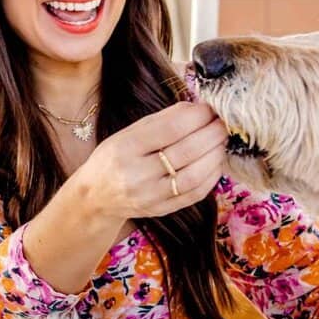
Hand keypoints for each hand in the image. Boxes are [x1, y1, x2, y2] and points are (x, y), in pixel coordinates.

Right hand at [69, 101, 226, 219]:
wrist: (95, 197)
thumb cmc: (114, 157)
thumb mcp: (128, 133)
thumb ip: (162, 120)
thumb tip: (198, 107)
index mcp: (126, 147)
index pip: (170, 128)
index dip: (197, 116)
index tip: (210, 108)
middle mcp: (137, 174)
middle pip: (186, 151)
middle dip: (212, 133)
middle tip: (223, 123)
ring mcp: (151, 196)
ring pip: (195, 175)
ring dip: (215, 155)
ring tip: (221, 141)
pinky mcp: (162, 210)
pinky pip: (195, 194)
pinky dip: (212, 176)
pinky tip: (215, 163)